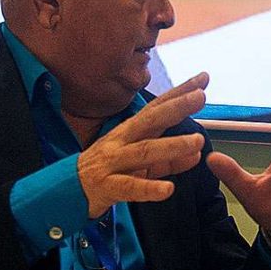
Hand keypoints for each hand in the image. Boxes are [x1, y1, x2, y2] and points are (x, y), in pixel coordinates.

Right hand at [77, 72, 208, 216]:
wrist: (66, 191)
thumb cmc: (108, 171)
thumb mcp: (141, 164)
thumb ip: (169, 159)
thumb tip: (197, 153)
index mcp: (131, 131)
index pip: (158, 108)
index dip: (179, 93)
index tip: (203, 78)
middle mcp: (122, 141)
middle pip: (151, 120)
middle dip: (176, 107)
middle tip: (200, 96)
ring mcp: (113, 162)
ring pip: (144, 151)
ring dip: (171, 145)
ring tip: (196, 141)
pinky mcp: (107, 186)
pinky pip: (130, 187)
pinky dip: (149, 188)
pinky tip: (168, 189)